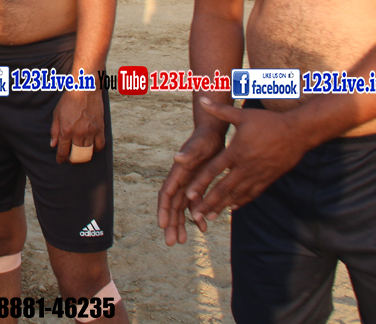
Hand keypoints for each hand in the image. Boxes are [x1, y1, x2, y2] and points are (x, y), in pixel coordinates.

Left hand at [50, 90, 104, 163]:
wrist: (85, 89)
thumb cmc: (69, 100)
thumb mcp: (57, 114)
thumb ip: (54, 131)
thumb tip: (53, 145)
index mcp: (66, 130)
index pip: (63, 151)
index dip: (61, 158)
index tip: (60, 160)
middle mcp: (78, 134)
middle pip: (76, 154)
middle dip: (72, 159)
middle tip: (70, 159)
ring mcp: (90, 132)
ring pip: (88, 152)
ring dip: (83, 155)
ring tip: (80, 154)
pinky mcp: (100, 129)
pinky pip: (100, 145)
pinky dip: (96, 149)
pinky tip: (92, 147)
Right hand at [157, 125, 225, 245]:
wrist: (212, 133)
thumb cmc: (205, 138)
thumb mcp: (199, 145)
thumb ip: (188, 152)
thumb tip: (177, 158)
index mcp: (178, 174)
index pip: (167, 194)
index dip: (164, 210)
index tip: (162, 225)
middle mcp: (180, 181)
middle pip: (172, 206)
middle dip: (171, 224)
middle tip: (171, 242)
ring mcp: (188, 184)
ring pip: (182, 208)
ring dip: (181, 224)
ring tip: (182, 241)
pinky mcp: (197, 185)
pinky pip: (195, 204)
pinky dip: (198, 216)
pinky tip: (204, 228)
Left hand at [185, 97, 307, 222]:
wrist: (298, 132)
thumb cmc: (269, 122)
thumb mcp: (243, 115)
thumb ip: (220, 111)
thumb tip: (202, 99)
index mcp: (237, 151)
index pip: (214, 170)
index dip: (201, 183)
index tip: (189, 195)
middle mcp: (246, 166)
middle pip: (224, 188)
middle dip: (209, 202)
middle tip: (197, 215)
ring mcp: (258, 174)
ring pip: (237, 194)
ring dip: (223, 206)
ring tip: (210, 217)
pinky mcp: (268, 178)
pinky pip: (252, 193)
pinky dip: (241, 201)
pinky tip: (232, 208)